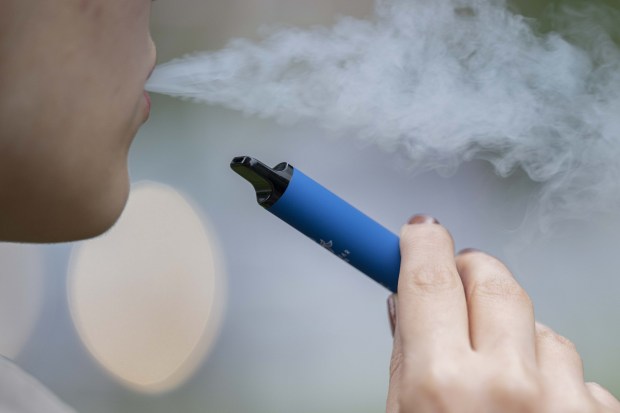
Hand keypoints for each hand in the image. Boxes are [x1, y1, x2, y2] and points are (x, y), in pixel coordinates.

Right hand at [386, 215, 619, 412]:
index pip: (430, 279)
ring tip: (502, 383)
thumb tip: (408, 303)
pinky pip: (577, 372)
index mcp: (441, 385)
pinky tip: (536, 411)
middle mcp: (507, 385)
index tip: (422, 232)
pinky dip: (554, 381)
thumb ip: (405, 359)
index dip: (423, 245)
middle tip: (459, 284)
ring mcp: (562, 400)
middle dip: (471, 271)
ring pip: (541, 327)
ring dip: (518, 339)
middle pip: (492, 280)